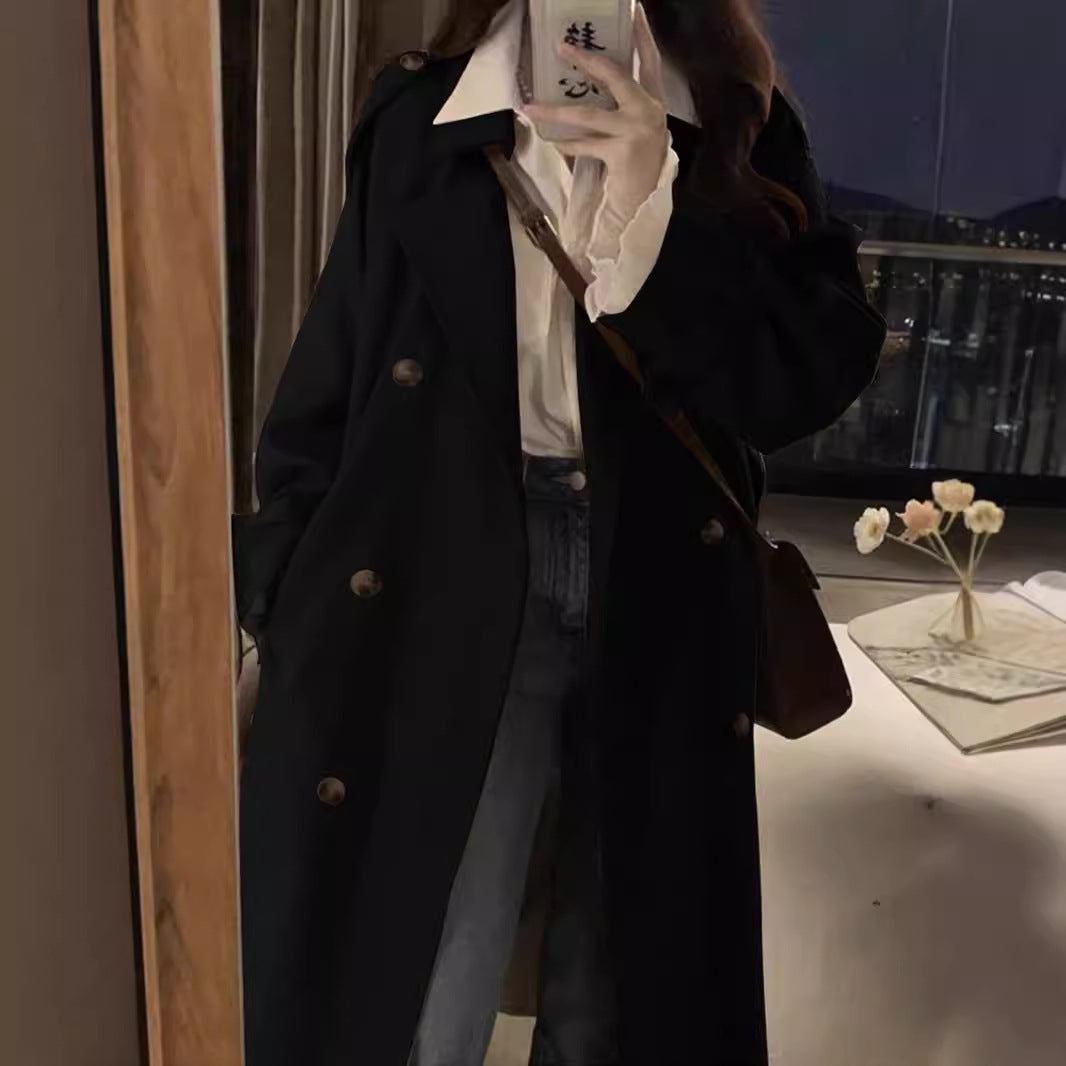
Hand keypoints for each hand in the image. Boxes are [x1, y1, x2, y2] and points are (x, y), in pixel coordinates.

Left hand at [521, 4, 668, 223]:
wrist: (644, 199)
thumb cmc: (636, 161)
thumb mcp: (636, 126)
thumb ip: (622, 102)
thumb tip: (587, 77)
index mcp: (654, 99)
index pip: (649, 59)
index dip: (641, 33)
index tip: (632, 9)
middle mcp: (648, 111)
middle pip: (615, 75)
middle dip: (586, 60)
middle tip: (561, 46)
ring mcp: (635, 132)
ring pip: (588, 114)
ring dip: (555, 111)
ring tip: (530, 108)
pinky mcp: (621, 153)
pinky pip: (584, 144)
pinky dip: (566, 144)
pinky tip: (551, 142)